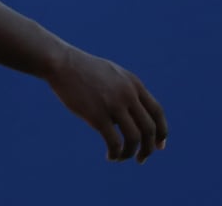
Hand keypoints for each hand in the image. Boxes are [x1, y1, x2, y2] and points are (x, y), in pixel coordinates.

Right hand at [45, 45, 167, 162]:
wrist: (60, 62)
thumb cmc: (82, 69)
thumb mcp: (111, 74)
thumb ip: (126, 90)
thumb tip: (133, 115)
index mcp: (133, 83)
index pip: (157, 112)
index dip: (161, 131)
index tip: (159, 145)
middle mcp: (128, 94)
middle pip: (150, 128)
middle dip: (149, 148)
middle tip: (142, 158)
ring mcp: (113, 104)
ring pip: (134, 138)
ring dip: (132, 153)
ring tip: (122, 157)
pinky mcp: (97, 115)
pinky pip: (114, 142)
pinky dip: (116, 153)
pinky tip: (110, 156)